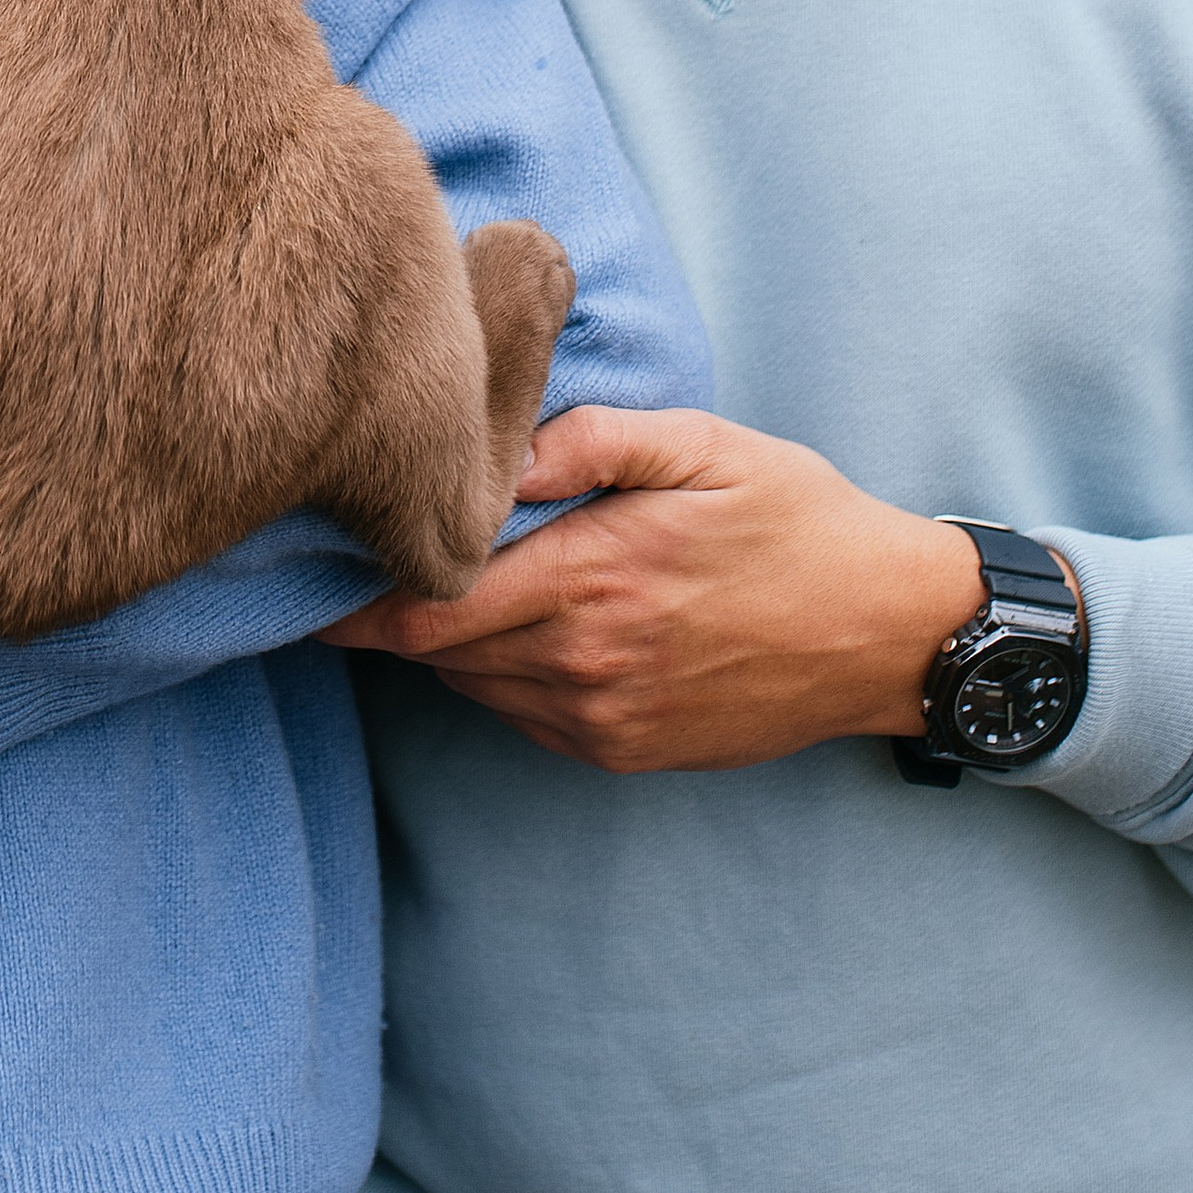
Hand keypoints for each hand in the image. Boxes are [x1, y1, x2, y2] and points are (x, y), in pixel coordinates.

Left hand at [316, 404, 992, 772]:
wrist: (888, 635)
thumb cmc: (796, 520)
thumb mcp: (703, 448)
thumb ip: (588, 441)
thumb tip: (492, 444)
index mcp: (594, 579)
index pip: (427, 604)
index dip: (352, 592)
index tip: (304, 561)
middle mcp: (585, 663)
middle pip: (433, 646)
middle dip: (384, 605)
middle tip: (346, 553)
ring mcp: (601, 719)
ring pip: (470, 682)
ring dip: (443, 638)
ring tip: (427, 577)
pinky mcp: (620, 751)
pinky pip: (519, 712)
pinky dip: (497, 670)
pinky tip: (517, 619)